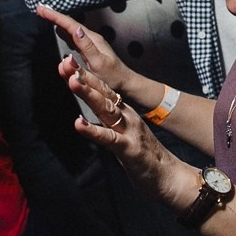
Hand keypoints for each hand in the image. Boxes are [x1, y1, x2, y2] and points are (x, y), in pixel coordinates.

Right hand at [37, 4, 144, 103]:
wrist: (125, 84)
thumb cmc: (113, 77)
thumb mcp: (99, 63)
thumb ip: (87, 47)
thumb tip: (76, 29)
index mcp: (92, 39)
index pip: (71, 24)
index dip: (55, 16)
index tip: (41, 9)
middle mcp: (91, 38)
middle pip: (69, 23)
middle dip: (54, 15)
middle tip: (39, 8)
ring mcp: (90, 43)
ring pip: (70, 28)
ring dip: (58, 21)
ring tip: (46, 14)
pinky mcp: (88, 49)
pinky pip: (73, 36)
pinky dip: (63, 30)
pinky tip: (59, 29)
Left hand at [57, 53, 190, 207]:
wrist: (168, 174)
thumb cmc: (142, 153)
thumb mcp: (122, 131)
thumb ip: (107, 117)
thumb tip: (92, 104)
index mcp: (123, 111)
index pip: (102, 88)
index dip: (85, 74)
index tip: (69, 60)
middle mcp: (126, 116)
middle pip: (103, 92)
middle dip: (84, 76)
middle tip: (68, 61)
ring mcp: (128, 131)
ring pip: (106, 109)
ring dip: (89, 94)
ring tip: (73, 81)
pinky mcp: (129, 148)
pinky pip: (108, 138)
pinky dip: (93, 131)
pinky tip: (79, 124)